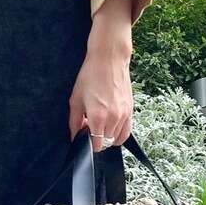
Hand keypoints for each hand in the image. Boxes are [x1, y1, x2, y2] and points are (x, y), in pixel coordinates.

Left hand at [68, 0, 134, 151]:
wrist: (109, 59)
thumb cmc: (90, 76)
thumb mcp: (76, 99)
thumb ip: (74, 121)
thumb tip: (75, 136)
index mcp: (98, 117)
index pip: (95, 145)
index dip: (87, 143)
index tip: (83, 134)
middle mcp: (113, 118)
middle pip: (106, 143)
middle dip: (96, 138)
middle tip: (90, 125)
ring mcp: (124, 115)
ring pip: (116, 139)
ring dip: (107, 136)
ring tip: (100, 122)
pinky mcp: (131, 110)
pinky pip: (126, 132)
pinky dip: (118, 134)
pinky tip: (111, 125)